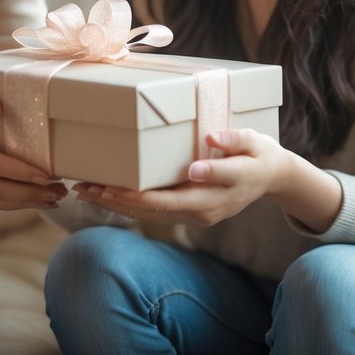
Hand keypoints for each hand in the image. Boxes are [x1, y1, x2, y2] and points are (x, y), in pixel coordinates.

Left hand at [73, 129, 287, 225]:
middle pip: (154, 209)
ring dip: (115, 203)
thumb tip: (212, 139)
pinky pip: (154, 211)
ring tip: (84, 190)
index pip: (175, 197)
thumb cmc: (259, 154)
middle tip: (84, 187)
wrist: (270, 177)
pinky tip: (105, 194)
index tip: (117, 186)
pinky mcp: (189, 212)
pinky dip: (128, 204)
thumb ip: (233, 141)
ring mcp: (196, 215)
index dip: (145, 194)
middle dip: (116, 199)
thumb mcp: (254, 143)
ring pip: (150, 214)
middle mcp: (204, 210)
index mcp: (219, 192)